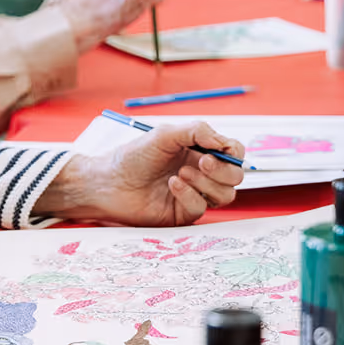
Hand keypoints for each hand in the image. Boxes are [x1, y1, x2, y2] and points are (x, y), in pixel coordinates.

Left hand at [33, 121, 244, 225]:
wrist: (108, 182)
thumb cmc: (133, 156)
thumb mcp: (165, 134)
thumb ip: (196, 131)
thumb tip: (223, 141)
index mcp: (199, 151)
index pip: (233, 153)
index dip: (234, 152)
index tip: (221, 150)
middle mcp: (200, 173)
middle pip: (235, 176)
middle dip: (223, 170)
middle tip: (202, 163)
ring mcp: (194, 194)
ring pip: (225, 195)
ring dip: (207, 183)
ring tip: (181, 174)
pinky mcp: (183, 213)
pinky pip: (202, 208)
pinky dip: (190, 195)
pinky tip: (172, 185)